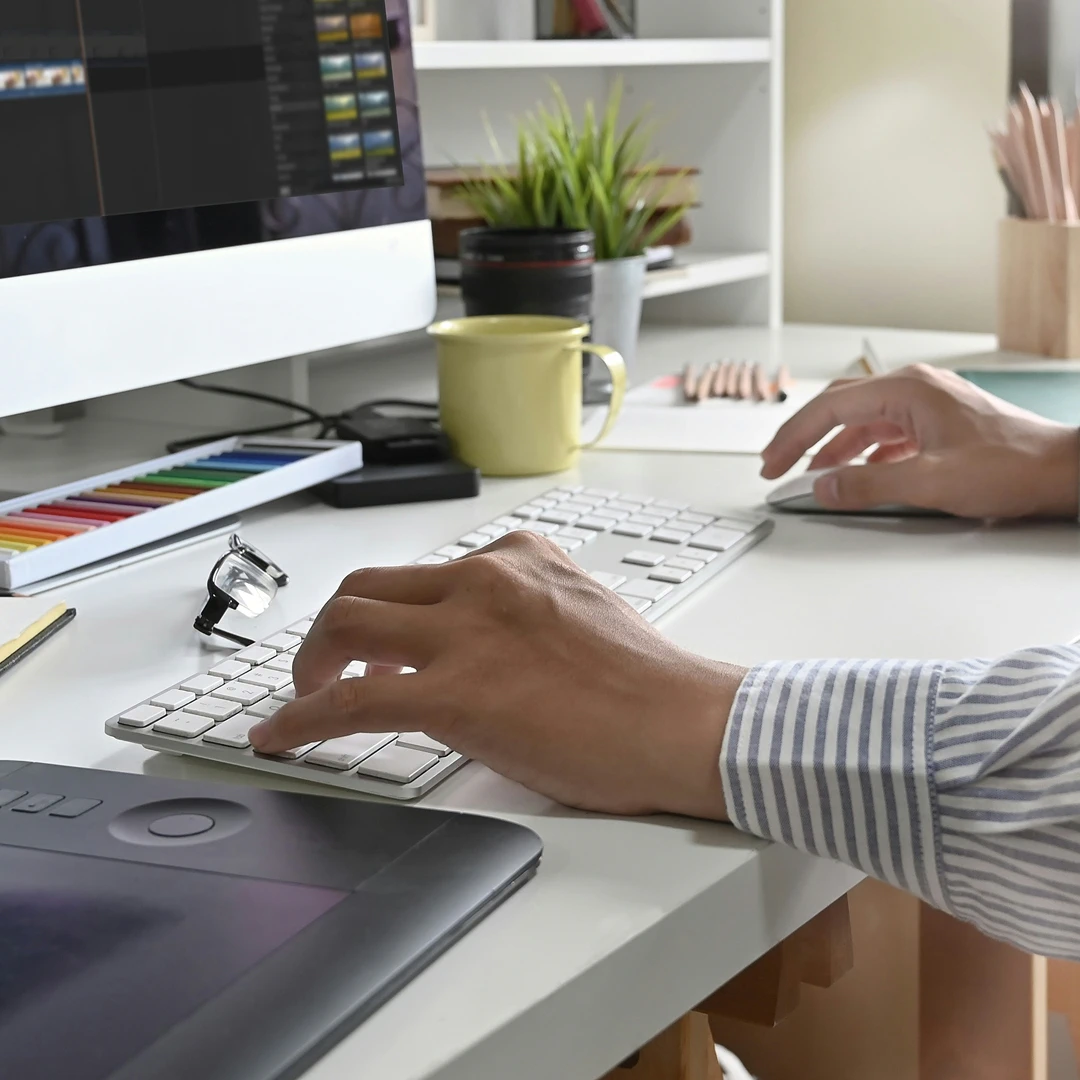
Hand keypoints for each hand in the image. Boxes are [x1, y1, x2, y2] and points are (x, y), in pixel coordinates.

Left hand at [249, 533, 742, 818]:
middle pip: (369, 586)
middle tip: (328, 664)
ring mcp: (465, 633)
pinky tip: (282, 737)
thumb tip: (484, 647)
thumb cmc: (648, 682)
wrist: (683, 721)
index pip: (425, 573)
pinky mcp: (454, 694)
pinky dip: (301, 718)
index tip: (377, 642)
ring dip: (310, 662)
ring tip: (305, 695)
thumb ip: (523, 613)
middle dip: (333, 627)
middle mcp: (483, 581)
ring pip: (347, 623)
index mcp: (516, 560)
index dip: (390, 613)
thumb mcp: (579, 613)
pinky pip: (349, 702)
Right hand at [761, 364, 1079, 518]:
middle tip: (777, 464)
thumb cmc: (1011, 465)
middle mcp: (914, 390)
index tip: (771, 464)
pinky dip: (861, 453)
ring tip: (809, 474)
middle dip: (804, 438)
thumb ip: (869, 484)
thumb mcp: (930, 480)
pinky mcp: (937, 424)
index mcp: (907, 390)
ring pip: (861, 422)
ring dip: (831, 448)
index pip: (829, 409)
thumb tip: (823, 486)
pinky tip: (856, 473)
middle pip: (839, 408)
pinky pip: (884, 434)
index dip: (792, 438)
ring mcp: (926, 406)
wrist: (1060, 470)